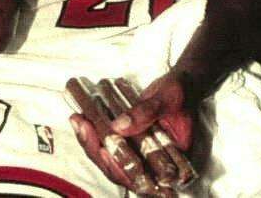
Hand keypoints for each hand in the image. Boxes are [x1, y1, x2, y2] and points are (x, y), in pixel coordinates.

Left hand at [70, 71, 194, 190]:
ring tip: (78, 121)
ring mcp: (141, 157)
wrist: (182, 84)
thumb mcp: (166, 99)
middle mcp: (154, 167)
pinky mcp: (131, 145)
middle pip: (120, 170)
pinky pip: (110, 145)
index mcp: (171, 164)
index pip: (141, 177)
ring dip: (92, 142)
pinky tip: (83, 120)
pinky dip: (96, 133)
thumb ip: (145, 113)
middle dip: (97, 150)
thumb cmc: (181, 93)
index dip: (119, 167)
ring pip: (111, 159)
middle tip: (82, 127)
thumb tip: (119, 126)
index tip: (103, 150)